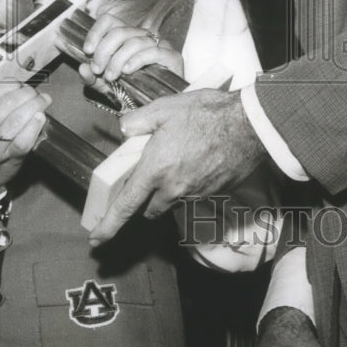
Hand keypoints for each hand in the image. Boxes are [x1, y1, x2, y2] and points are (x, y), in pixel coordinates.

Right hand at [0, 80, 50, 201]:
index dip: (12, 83)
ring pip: (17, 118)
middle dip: (27, 93)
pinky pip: (24, 139)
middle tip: (35, 94)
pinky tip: (41, 117)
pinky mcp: (8, 158)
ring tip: (44, 101)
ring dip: (35, 105)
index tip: (20, 84)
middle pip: (8, 103)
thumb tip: (15, 83)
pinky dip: (35, 126)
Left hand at [74, 10, 183, 91]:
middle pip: (119, 31)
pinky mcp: (172, 57)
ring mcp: (159, 45)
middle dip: (104, 50)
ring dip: (117, 59)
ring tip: (111, 76)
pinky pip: (152, 51)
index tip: (87, 50)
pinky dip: (136, 60)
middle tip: (98, 69)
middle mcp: (143, 36)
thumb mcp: (107, 86)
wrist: (158, 109)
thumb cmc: (134, 93)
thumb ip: (93, 78)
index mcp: (126, 37)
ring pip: (134, 41)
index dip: (96, 32)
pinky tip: (127, 71)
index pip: (109, 20)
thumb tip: (82, 68)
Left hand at [88, 87, 266, 243]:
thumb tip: (125, 129)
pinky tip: (197, 160)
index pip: (125, 206)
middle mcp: (173, 188)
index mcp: (155, 170)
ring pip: (171, 201)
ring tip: (177, 159)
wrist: (250, 125)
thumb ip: (138, 121)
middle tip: (147, 175)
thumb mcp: (165, 108)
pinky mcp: (213, 193)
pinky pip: (192, 194)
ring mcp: (195, 193)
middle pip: (149, 208)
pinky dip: (188, 183)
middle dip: (144, 198)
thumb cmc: (208, 114)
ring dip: (167, 189)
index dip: (107, 226)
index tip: (95, 238)